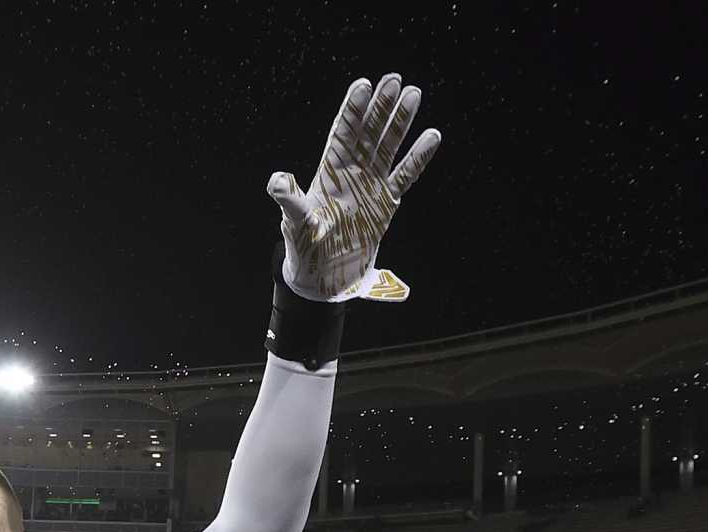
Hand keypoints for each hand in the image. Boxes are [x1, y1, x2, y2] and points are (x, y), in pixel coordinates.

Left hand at [267, 73, 439, 302]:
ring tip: (414, 93)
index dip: (352, 111)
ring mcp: (371, 184)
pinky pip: (406, 175)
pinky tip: (432, 135)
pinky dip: (418, 157)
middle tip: (394, 79)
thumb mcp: (296, 223)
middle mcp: (352, 172)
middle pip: (368, 132)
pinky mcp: (387, 202)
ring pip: (388, 146)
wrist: (324, 277)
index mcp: (329, 172)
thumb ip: (290, 200)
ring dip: (400, 122)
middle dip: (380, 106)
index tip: (363, 85)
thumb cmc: (305, 248)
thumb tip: (276, 180)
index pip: (342, 133)